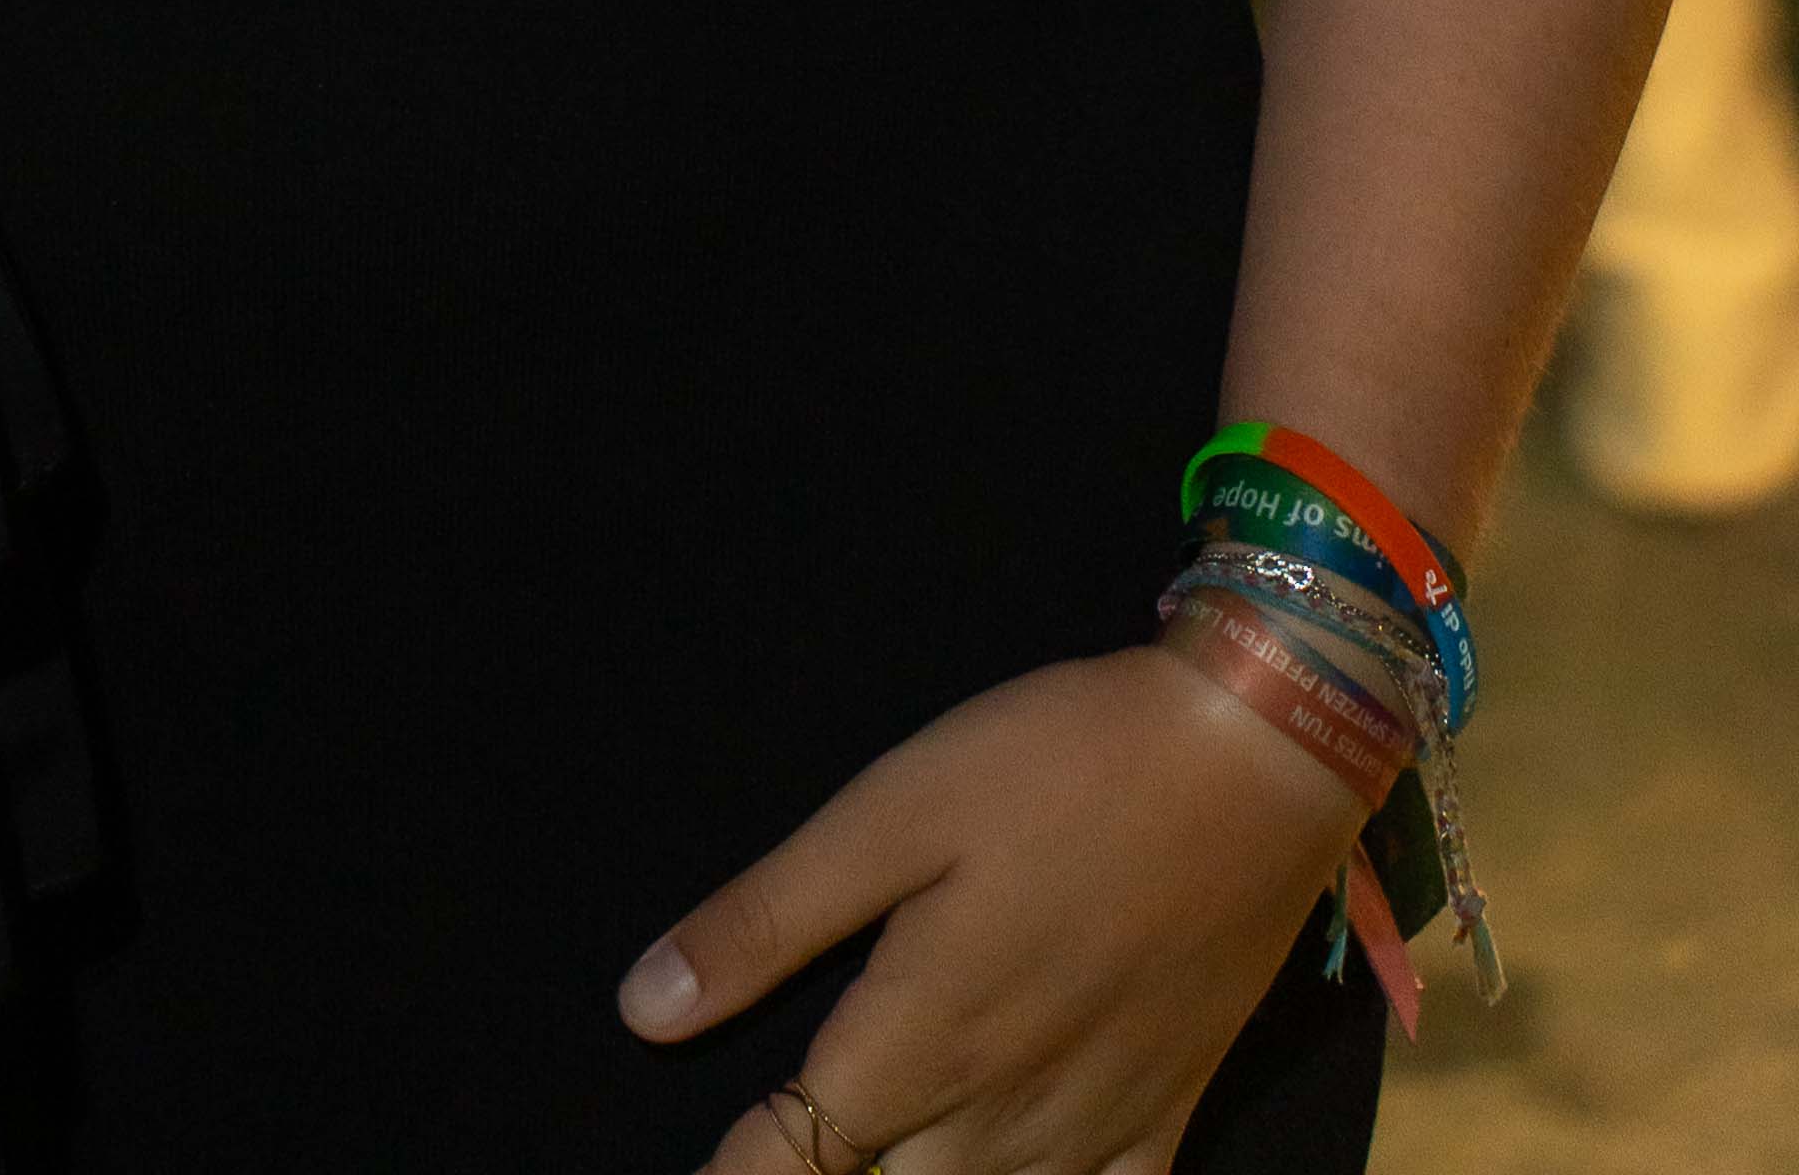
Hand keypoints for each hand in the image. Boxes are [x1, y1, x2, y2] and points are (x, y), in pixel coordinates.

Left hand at [621, 640, 1364, 1174]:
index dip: (739, 1173)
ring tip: (877, 1158)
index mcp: (918, 1041)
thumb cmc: (1054, 767)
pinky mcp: (1170, 1115)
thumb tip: (645, 1011)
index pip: (793, 1156)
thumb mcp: (889, 815)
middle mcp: (1001, 1116)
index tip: (707, 1171)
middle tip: (788, 1145)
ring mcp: (1096, 1127)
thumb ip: (769, 922)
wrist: (1252, 762)